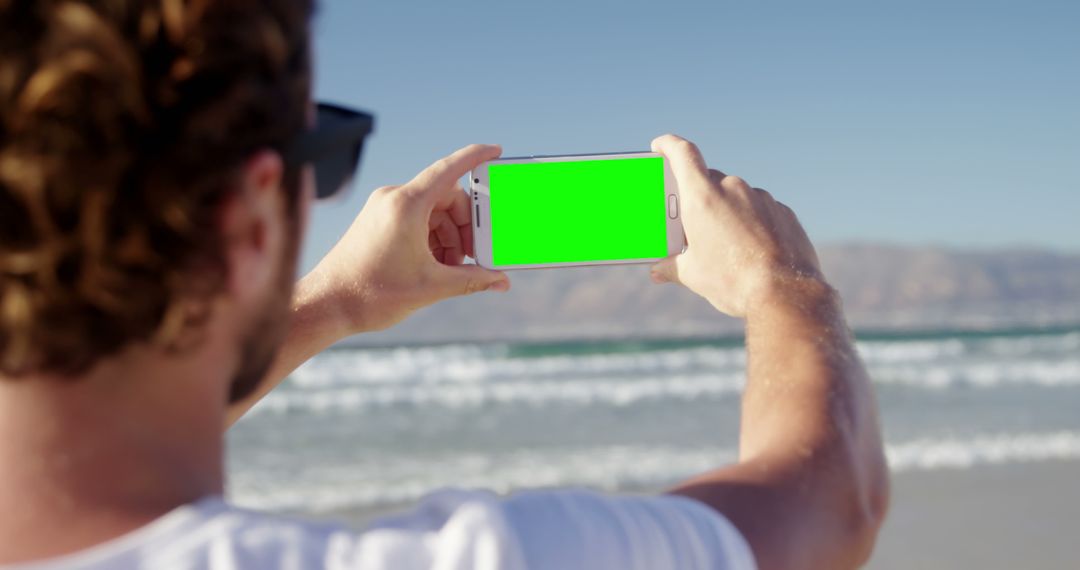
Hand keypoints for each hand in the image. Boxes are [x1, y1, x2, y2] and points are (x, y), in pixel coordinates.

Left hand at [307, 144, 509, 333]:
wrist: (326, 305)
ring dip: (449, 235)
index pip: (449, 169)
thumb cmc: (372, 293)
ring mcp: (383, 208)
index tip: (496, 151)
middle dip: (465, 224)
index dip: (475, 157)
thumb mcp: (431, 287)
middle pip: (446, 196)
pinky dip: (432, 237)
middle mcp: (393, 198)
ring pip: (432, 210)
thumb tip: (501, 281)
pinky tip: (435, 264)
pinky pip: (415, 218)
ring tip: (453, 267)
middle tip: (474, 254)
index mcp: (407, 205)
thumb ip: (472, 280)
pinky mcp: (377, 220)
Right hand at [649, 134, 825, 317]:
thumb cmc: (732, 282)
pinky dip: (752, 221)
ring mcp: (761, 198)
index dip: (668, 144)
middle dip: (697, 196)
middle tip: (691, 220)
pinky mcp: (783, 211)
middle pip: (708, 179)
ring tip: (724, 242)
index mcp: (702, 198)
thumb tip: (658, 271)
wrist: (784, 295)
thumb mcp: (693, 275)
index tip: (660, 145)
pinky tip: (750, 247)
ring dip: (727, 211)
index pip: (682, 154)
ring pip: (736, 196)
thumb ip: (671, 266)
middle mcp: (732, 189)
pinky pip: (760, 209)